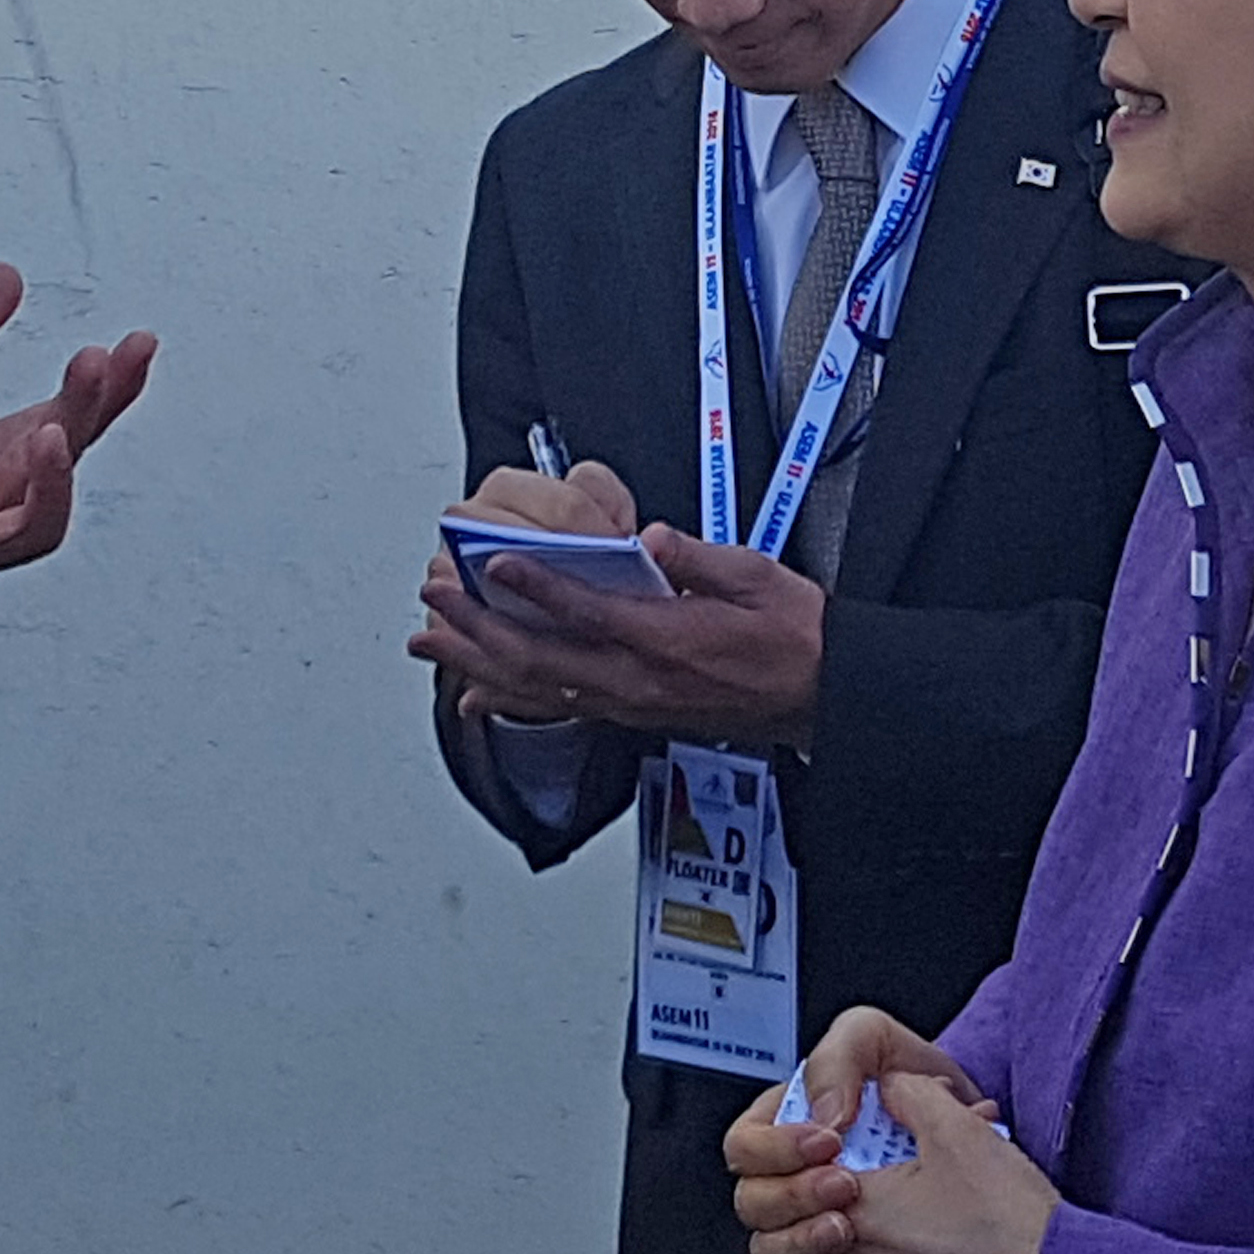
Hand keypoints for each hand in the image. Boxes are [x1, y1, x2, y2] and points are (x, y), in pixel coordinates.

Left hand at [409, 517, 827, 748]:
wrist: (822, 691)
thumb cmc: (792, 637)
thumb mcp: (756, 578)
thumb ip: (696, 558)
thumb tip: (648, 540)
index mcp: (668, 640)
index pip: (587, 611)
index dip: (535, 586)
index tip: (493, 563)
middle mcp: (640, 679)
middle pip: (542, 656)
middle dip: (480, 625)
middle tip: (436, 596)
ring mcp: (631, 702)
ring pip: (538, 687)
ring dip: (479, 662)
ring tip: (431, 641)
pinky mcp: (631, 713)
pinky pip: (559, 708)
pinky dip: (510, 701)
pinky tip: (475, 694)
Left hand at [731, 1012, 1054, 1253]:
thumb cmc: (1012, 1222)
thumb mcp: (960, 1130)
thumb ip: (912, 1093)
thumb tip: (890, 1083)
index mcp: (855, 1212)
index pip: (779, 1180)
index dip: (793, 1152)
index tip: (829, 1137)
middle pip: (773, 1232)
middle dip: (793, 1194)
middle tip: (833, 1169)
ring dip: (818, 1231)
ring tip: (856, 1203)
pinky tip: (890, 1231)